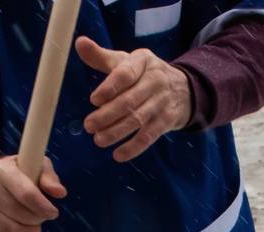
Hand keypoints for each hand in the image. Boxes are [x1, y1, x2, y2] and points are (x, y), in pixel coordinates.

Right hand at [0, 155, 65, 231]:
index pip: (26, 194)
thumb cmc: (18, 172)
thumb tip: (60, 193)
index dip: (43, 207)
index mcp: (3, 172)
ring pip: (13, 231)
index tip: (53, 212)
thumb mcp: (34, 165)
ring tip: (36, 227)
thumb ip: (48, 177)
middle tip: (42, 216)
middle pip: (21, 214)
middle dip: (38, 220)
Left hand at [76, 35, 192, 162]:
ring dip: (116, 132)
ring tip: (98, 140)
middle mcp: (155, 80)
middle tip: (89, 126)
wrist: (183, 89)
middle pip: (129, 100)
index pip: (125, 74)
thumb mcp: (126, 61)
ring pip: (137, 119)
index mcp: (143, 61)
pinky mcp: (167, 121)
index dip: (109, 87)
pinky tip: (118, 155)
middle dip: (107, 115)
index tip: (93, 100)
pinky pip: (149, 136)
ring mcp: (163, 102)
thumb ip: (101, 56)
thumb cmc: (144, 74)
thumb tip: (79, 43)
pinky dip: (134, 147)